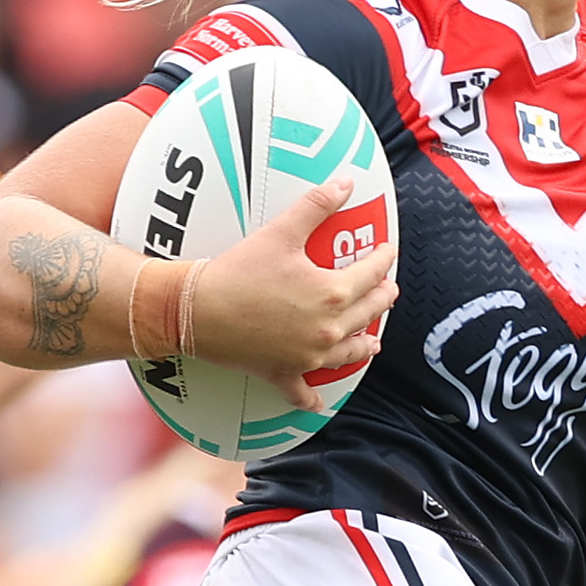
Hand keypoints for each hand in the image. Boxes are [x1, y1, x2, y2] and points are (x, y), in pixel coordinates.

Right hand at [187, 175, 395, 406]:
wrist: (197, 310)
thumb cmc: (239, 270)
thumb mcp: (281, 232)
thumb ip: (317, 205)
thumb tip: (346, 181)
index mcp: (333, 295)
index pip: (373, 273)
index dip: (384, 258)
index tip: (388, 250)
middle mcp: (328, 330)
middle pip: (369, 313)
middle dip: (382, 299)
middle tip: (388, 289)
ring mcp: (308, 357)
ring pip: (348, 354)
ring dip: (364, 346)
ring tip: (372, 342)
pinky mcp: (283, 373)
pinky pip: (303, 393)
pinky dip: (312, 400)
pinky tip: (319, 404)